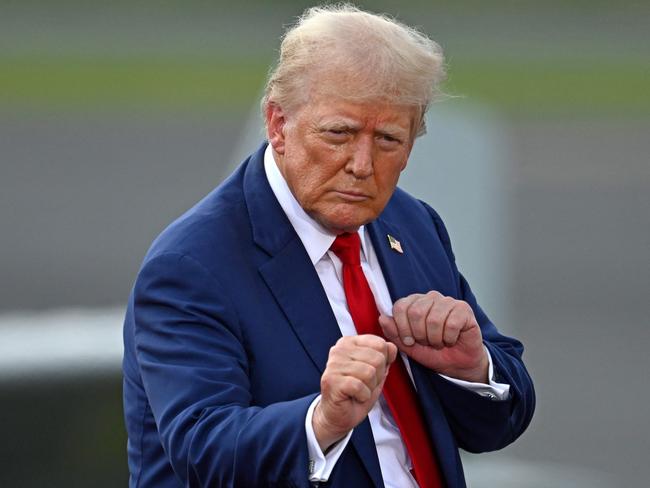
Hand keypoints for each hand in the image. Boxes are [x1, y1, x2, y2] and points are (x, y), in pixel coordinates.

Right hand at [313, 335, 397, 451]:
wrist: (339, 416)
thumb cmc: (356, 394)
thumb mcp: (376, 373)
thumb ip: (385, 358)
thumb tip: (392, 347)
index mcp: (350, 343)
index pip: (379, 344)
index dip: (383, 363)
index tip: (370, 373)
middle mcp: (339, 350)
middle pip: (377, 359)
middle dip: (377, 377)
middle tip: (364, 385)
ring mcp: (333, 364)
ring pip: (369, 372)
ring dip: (369, 388)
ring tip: (358, 391)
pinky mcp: (331, 380)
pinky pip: (359, 386)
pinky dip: (362, 396)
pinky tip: (354, 397)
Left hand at [378, 291, 487, 382]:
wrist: (458, 365)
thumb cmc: (434, 353)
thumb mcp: (409, 347)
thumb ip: (394, 333)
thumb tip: (382, 318)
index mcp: (415, 303)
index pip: (400, 306)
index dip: (402, 328)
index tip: (409, 341)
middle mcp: (431, 298)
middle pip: (416, 312)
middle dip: (419, 335)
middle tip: (426, 342)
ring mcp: (448, 301)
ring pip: (434, 319)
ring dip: (435, 339)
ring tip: (439, 342)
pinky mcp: (464, 309)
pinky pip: (451, 324)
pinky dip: (448, 338)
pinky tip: (451, 340)